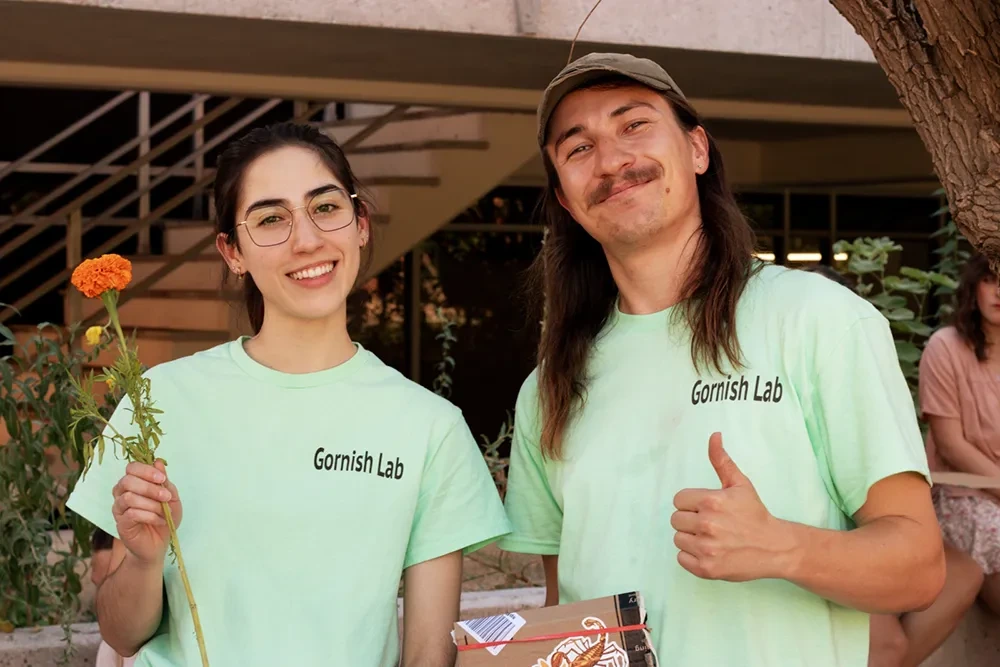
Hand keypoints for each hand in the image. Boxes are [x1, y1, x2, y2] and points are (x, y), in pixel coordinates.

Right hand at [111, 460, 181, 566]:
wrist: (159, 543)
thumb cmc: (163, 517)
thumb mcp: (171, 498)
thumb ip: (165, 481)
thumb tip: (158, 462)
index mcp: (134, 483)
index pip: (131, 468)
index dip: (146, 470)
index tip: (162, 479)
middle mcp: (122, 493)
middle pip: (127, 481)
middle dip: (150, 487)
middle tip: (165, 497)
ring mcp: (119, 508)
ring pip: (129, 497)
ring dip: (151, 503)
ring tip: (164, 512)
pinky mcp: (120, 523)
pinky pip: (131, 514)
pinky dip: (149, 516)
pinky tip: (159, 520)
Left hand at [671, 433, 795, 581]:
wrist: (775, 547)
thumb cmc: (754, 514)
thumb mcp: (740, 484)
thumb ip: (721, 460)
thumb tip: (714, 435)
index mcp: (711, 501)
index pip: (679, 500)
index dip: (691, 503)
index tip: (707, 508)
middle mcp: (707, 525)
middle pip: (676, 519)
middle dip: (690, 520)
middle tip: (710, 524)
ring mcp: (706, 549)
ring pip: (678, 539)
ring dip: (691, 538)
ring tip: (711, 538)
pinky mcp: (706, 569)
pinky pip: (681, 558)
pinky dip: (692, 557)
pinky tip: (710, 551)